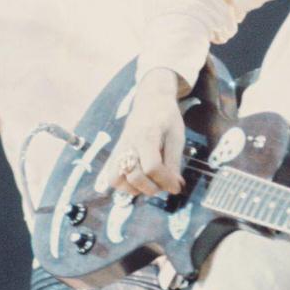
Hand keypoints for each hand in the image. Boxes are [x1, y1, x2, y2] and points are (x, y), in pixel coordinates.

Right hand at [93, 69, 186, 195]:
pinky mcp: (116, 153)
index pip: (152, 166)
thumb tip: (174, 186)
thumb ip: (174, 162)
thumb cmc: (166, 118)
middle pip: (133, 175)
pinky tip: (140, 181)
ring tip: (149, 183)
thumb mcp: (177, 137)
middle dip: (151, 188)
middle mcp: (129, 143)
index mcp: (147, 136)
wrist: (150, 101)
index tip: (176, 186)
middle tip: (163, 185)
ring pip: (116, 179)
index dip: (165, 181)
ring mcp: (120, 148)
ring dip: (134, 188)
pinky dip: (125, 185)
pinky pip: (112, 176)